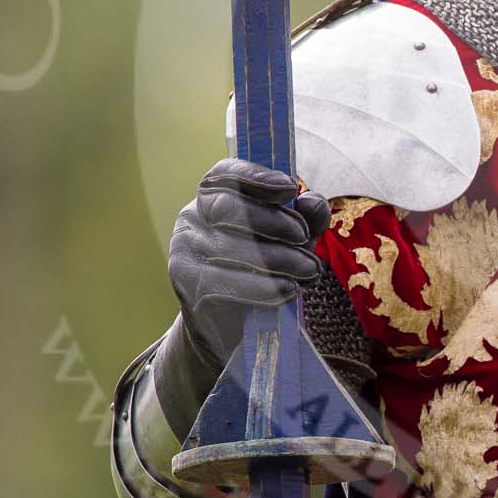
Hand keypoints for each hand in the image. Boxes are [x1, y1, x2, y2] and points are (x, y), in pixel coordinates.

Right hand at [167, 157, 331, 369]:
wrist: (229, 324)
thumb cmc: (263, 269)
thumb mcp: (291, 240)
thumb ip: (306, 218)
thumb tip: (313, 203)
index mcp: (213, 196)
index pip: (226, 174)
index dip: (256, 176)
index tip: (290, 187)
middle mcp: (192, 218)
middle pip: (228, 208)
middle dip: (272, 221)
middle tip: (305, 238)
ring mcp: (184, 251)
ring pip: (228, 248)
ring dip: (276, 259)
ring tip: (309, 271)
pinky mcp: (186, 286)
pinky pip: (223, 282)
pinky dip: (261, 286)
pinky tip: (287, 290)